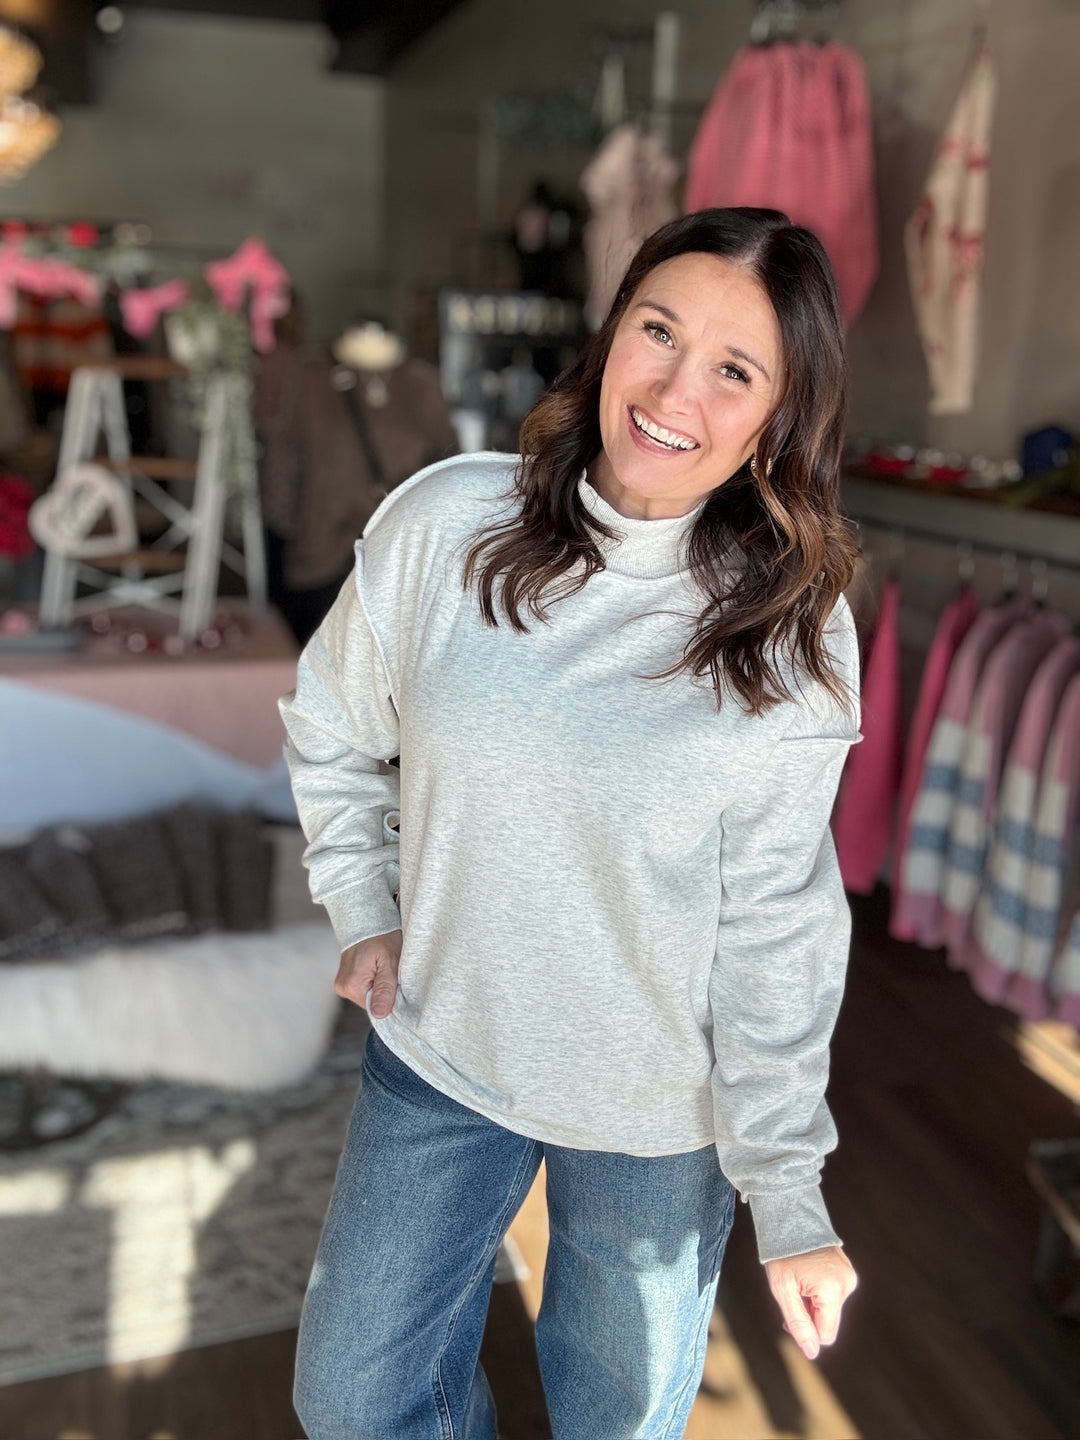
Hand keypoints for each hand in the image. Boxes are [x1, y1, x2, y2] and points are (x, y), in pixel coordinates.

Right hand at [335, 929, 402, 1017]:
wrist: (367, 919)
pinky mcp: (345, 980)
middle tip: (391, 971)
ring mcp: (342, 984)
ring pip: (368, 996)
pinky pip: (363, 988)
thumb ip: (385, 989)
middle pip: (372, 1003)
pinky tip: (376, 967)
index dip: (391, 999)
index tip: (397, 982)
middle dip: (385, 992)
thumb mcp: (390, 961)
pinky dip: (373, 981)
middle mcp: (343, 987)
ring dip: (379, 986)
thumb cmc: (382, 936)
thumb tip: (379, 1014)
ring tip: (383, 966)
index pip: (376, 1009)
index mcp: (353, 985)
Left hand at [764, 1245, 856, 1359]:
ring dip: (813, 1304)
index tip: (787, 1317)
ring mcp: (849, 1277)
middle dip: (808, 1316)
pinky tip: (807, 1276)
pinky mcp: (847, 1272)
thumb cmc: (782, 1255)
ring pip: (830, 1309)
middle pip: (828, 1322)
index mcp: (832, 1290)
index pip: (825, 1334)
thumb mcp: (783, 1290)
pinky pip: (834, 1295)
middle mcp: (847, 1284)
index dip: (805, 1332)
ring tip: (799, 1282)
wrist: (790, 1220)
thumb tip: (812, 1353)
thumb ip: (798, 1323)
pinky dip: (819, 1293)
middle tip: (790, 1296)